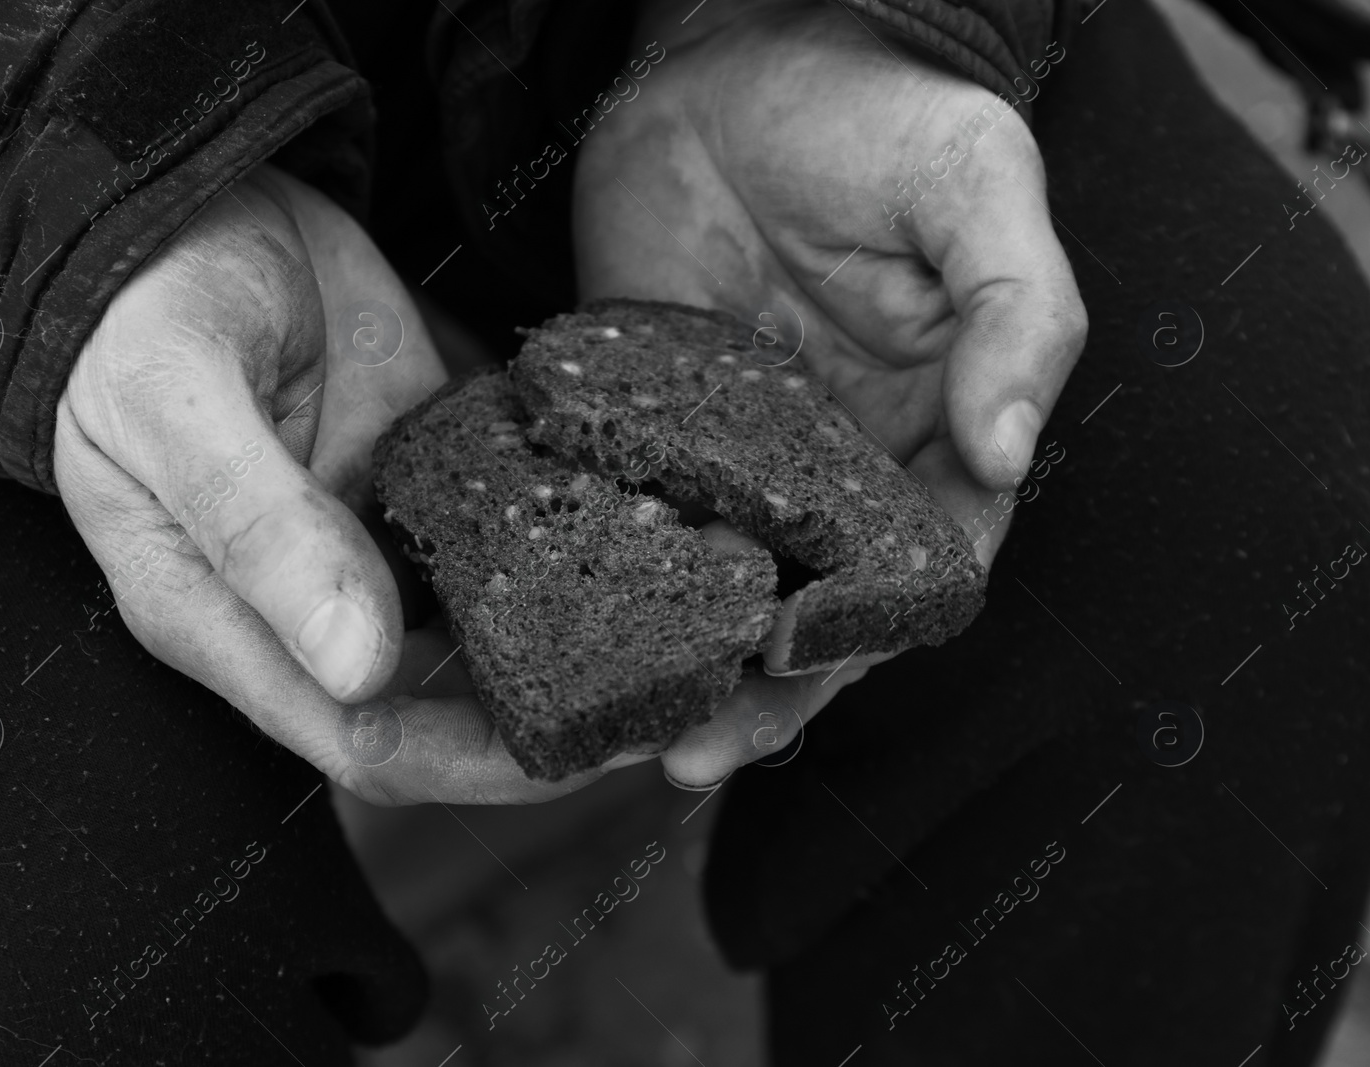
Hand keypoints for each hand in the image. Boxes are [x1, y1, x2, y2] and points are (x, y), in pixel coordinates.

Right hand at [55, 166, 633, 803]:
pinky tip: (650, 545)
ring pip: (490, 638)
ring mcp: (375, 549)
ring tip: (690, 640)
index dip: (472, 764)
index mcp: (227, 620)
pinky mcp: (426, 487)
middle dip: (552, 725)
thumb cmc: (141, 305)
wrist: (186, 207)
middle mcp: (310, 609)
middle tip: (676, 707)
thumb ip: (258, 530)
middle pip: (442, 715)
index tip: (583, 751)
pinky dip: (576, 551)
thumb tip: (356, 667)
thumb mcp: (174, 402)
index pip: (360, 743)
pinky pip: (512, 541)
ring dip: (581, 649)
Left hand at [574, 0, 1086, 785]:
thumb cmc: (880, 113)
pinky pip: (622, 511)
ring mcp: (732, 454)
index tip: (800, 684)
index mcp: (930, 438)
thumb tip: (1011, 456)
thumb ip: (1016, 315)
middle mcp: (832, 469)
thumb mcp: (976, 188)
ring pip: (709, 587)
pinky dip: (596, 573)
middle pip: (804, 613)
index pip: (917, 574)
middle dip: (756, 691)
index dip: (868, 645)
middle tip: (687, 756)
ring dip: (670, 661)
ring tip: (614, 730)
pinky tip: (552, 621)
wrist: (740, 51)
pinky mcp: (643, 421)